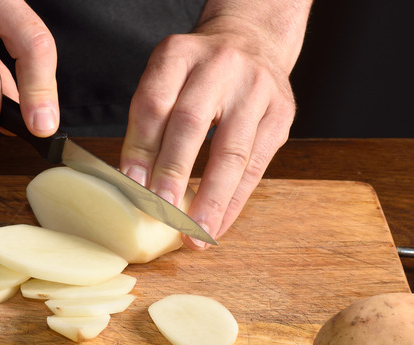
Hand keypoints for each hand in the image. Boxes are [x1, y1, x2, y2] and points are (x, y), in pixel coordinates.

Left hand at [120, 1, 311, 249]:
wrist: (254, 40)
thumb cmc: (199, 73)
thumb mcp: (168, 78)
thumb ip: (151, 121)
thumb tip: (136, 183)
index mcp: (180, 53)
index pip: (155, 102)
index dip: (141, 147)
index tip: (132, 185)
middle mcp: (220, 66)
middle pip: (192, 124)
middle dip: (174, 173)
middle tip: (161, 213)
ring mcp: (256, 89)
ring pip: (232, 151)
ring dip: (211, 199)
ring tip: (195, 235)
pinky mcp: (281, 114)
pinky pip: (256, 166)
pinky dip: (234, 201)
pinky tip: (218, 225)